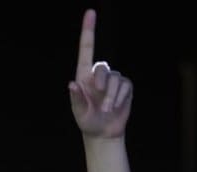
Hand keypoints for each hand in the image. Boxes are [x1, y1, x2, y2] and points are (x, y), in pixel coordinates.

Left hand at [68, 10, 131, 139]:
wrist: (104, 133)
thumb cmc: (87, 121)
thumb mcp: (79, 113)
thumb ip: (76, 99)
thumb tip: (71, 84)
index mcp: (84, 76)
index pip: (86, 49)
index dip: (88, 30)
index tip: (90, 12)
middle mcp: (98, 75)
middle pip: (102, 67)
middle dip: (102, 83)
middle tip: (101, 101)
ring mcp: (113, 80)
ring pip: (115, 79)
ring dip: (111, 96)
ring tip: (106, 110)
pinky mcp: (125, 87)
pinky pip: (125, 86)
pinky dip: (120, 97)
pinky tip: (115, 107)